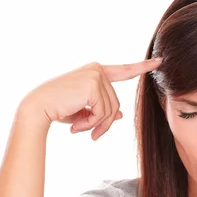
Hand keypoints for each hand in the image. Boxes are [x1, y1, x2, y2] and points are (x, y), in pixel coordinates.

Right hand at [18, 58, 161, 139]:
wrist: (37, 108)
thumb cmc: (58, 109)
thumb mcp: (84, 110)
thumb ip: (102, 109)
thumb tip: (120, 115)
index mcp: (95, 71)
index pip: (124, 70)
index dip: (142, 67)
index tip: (159, 62)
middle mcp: (97, 69)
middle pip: (116, 103)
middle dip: (104, 123)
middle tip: (91, 135)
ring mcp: (96, 75)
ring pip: (112, 110)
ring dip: (97, 125)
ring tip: (80, 129)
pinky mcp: (93, 85)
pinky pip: (103, 112)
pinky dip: (92, 123)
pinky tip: (77, 126)